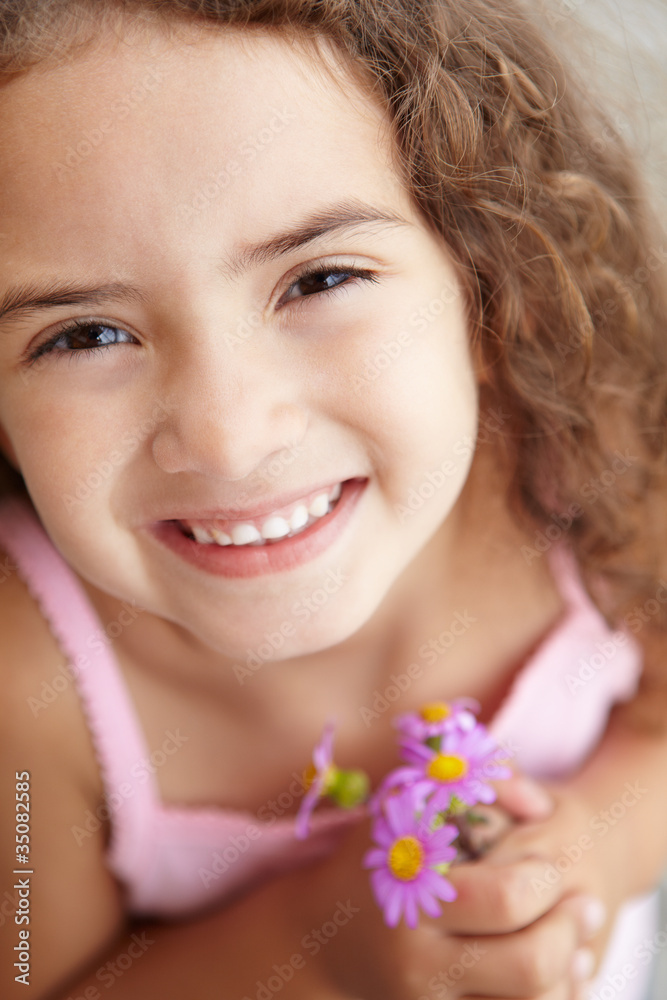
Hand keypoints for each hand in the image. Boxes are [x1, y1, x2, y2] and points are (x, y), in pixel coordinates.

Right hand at [292, 773, 605, 998]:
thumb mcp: (407, 806)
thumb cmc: (377, 856)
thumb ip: (473, 785)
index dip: (542, 880)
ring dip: (568, 969)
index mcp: (413, 896)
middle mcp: (422, 958)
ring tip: (580, 937)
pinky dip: (550, 996)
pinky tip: (562, 970)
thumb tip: (538, 804)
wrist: (324, 940)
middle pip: (530, 962)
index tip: (546, 865)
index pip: (506, 899)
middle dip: (567, 928)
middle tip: (581, 904)